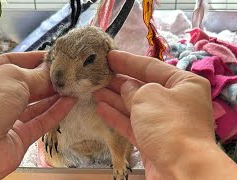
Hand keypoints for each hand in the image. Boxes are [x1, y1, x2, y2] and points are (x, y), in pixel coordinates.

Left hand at [0, 52, 75, 178]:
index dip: (33, 58)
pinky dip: (56, 112)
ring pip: (36, 104)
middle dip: (47, 78)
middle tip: (68, 72)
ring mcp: (7, 118)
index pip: (12, 62)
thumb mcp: (12, 77)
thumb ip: (36, 75)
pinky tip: (70, 102)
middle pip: (26, 84)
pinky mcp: (19, 137)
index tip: (54, 56)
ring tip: (73, 85)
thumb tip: (52, 72)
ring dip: (54, 95)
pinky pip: (41, 122)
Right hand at [93, 50, 233, 178]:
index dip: (128, 61)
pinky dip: (117, 116)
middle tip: (98, 74)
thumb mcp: (147, 96)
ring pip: (135, 106)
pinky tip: (101, 108)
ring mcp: (164, 122)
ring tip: (94, 89)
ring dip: (114, 98)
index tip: (109, 56)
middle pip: (142, 86)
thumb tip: (125, 87)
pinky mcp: (153, 140)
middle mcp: (175, 101)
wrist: (181, 169)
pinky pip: (132, 123)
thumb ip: (132, 89)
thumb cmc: (168, 123)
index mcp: (184, 83)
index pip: (151, 66)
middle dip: (119, 81)